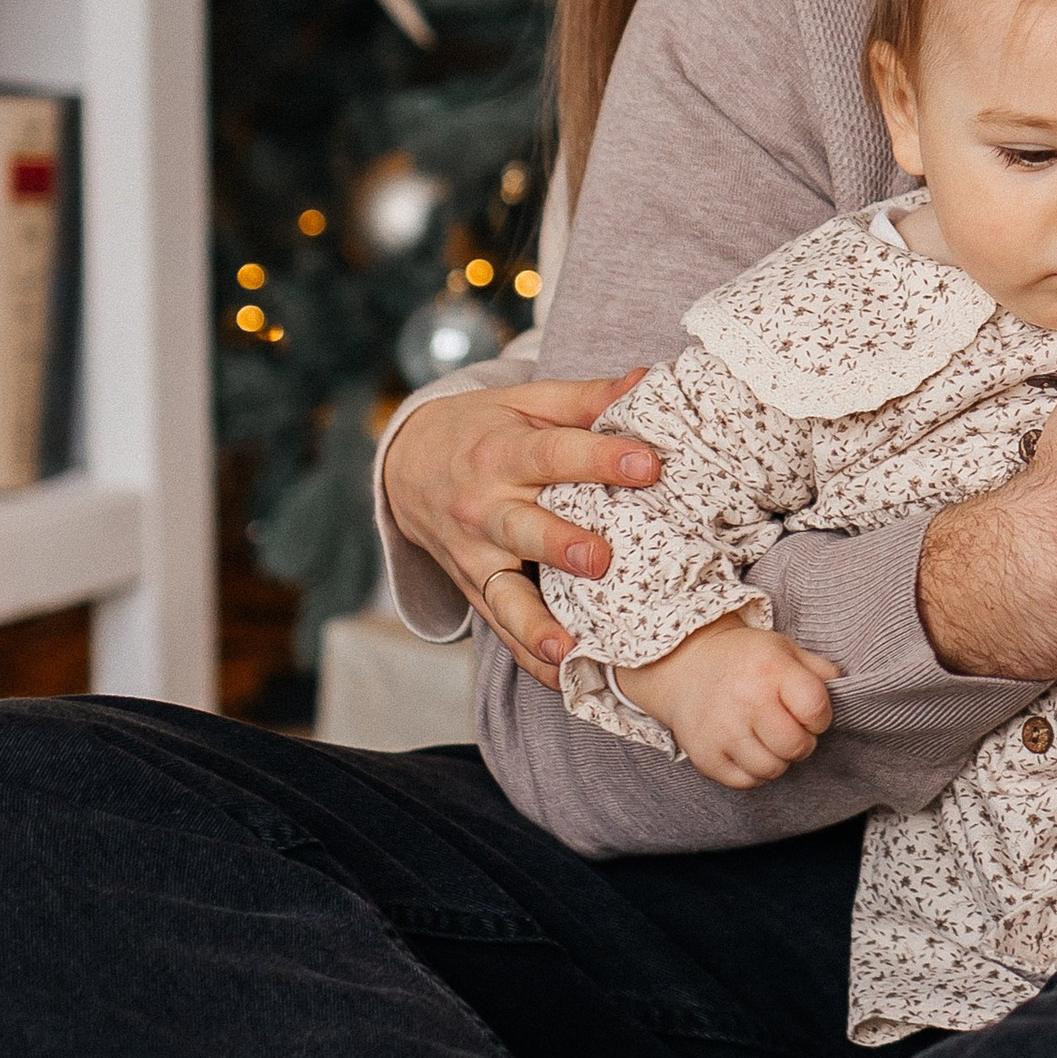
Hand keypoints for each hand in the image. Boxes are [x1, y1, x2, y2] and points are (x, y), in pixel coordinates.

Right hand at [382, 376, 659, 676]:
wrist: (407, 466)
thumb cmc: (485, 429)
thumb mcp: (528, 402)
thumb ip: (589, 398)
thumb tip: (649, 380)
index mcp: (503, 451)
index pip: (554, 454)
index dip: (600, 457)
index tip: (648, 462)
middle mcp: (484, 506)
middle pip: (523, 528)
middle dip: (560, 545)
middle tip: (601, 560)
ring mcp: (474, 554)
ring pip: (504, 592)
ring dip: (535, 622)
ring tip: (566, 646)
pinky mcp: (473, 587)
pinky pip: (500, 627)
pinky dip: (528, 655)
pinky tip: (561, 677)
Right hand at [620, 620, 843, 788]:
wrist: (686, 665)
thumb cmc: (746, 660)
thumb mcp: (784, 649)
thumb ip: (820, 671)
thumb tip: (847, 695)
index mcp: (770, 669)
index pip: (816, 710)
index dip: (820, 717)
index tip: (809, 712)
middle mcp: (745, 701)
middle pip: (796, 747)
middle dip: (801, 742)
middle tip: (789, 728)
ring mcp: (722, 731)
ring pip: (772, 770)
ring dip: (777, 759)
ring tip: (766, 737)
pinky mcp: (705, 757)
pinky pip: (746, 782)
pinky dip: (753, 771)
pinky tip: (747, 747)